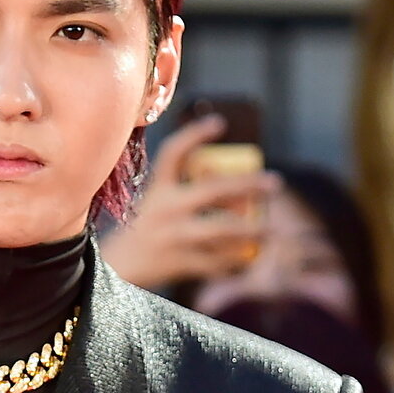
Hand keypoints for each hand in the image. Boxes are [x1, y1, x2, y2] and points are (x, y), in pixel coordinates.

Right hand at [98, 115, 276, 291]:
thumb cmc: (148, 230)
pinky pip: (215, 262)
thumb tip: (237, 188)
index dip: (195, 135)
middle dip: (247, 185)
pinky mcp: (178, 262)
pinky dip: (235, 263)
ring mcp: (173, 236)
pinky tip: (251, 260)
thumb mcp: (156, 204)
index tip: (220, 122)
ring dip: (250, 230)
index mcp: (157, 190)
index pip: (173, 153)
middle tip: (275, 182)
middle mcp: (165, 209)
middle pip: (212, 190)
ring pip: (220, 230)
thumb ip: (187, 190)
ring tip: (273, 231)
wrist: (118, 270)